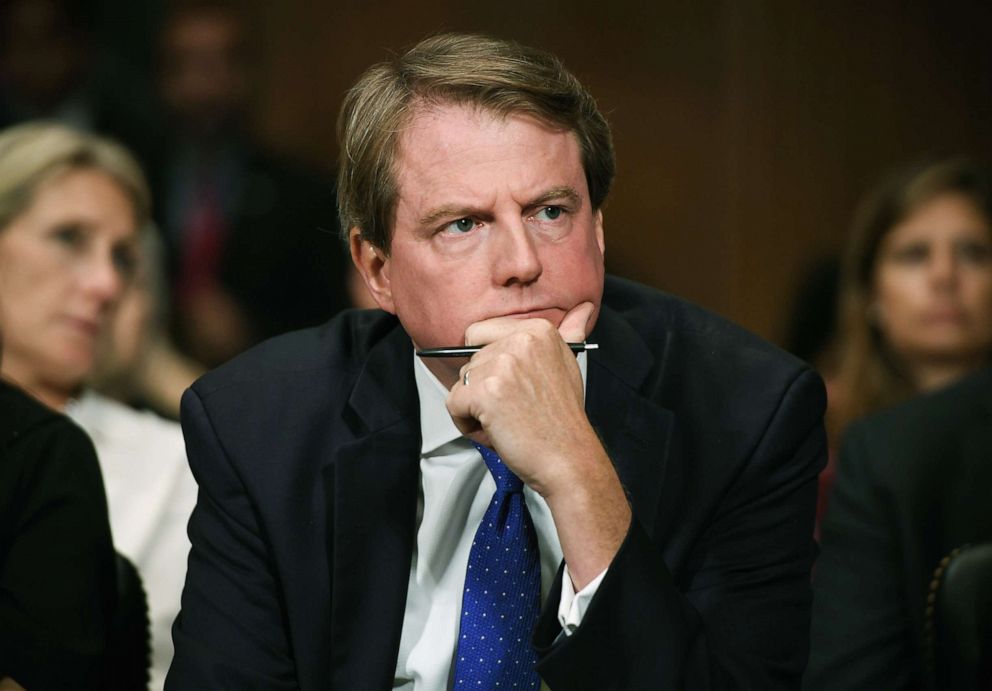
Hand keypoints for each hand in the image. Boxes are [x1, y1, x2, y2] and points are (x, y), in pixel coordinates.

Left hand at [445, 302, 594, 493]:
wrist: (568, 458)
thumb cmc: (563, 419)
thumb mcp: (568, 366)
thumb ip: (569, 333)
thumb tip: (583, 309)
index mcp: (538, 330)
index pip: (480, 334)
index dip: (489, 366)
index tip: (513, 386)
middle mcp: (520, 340)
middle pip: (470, 361)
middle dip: (484, 390)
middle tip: (514, 409)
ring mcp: (502, 364)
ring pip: (461, 383)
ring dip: (476, 408)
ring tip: (508, 421)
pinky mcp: (485, 392)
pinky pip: (453, 404)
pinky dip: (466, 424)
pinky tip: (495, 431)